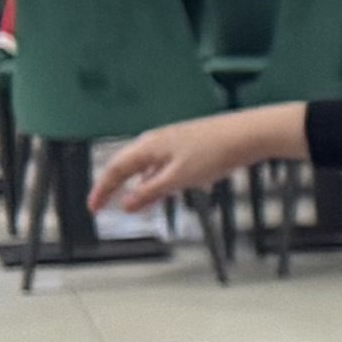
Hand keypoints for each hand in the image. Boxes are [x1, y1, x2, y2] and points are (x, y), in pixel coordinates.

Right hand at [85, 110, 290, 217]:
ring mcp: (172, 141)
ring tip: (128, 200)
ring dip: (133, 182)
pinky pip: (161, 163)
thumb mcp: (179, 178)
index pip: (115, 169)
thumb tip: (127, 204)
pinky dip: (154, 177)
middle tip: (100, 203)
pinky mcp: (187, 145)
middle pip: (125, 164)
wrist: (249, 134)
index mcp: (149, 146)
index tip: (92, 207)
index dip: (101, 189)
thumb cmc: (216, 152)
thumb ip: (151, 192)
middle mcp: (156, 140)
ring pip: (144, 163)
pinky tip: (161, 186)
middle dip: (112, 185)